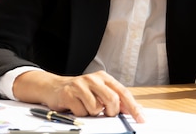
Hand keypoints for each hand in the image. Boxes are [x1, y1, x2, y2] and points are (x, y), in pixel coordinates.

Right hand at [13, 70, 144, 122]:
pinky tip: (76, 106)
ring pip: (96, 108)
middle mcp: (93, 79)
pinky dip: (81, 114)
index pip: (123, 92)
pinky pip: (82, 112)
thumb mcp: (99, 91)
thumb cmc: (80, 91)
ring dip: (92, 113)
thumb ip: (115, 98)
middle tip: (104, 113)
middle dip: (111, 111)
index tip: (140, 118)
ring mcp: (80, 85)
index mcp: (104, 77)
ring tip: (86, 106)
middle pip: (112, 100)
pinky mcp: (69, 93)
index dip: (133, 107)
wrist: (54, 87)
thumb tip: (132, 110)